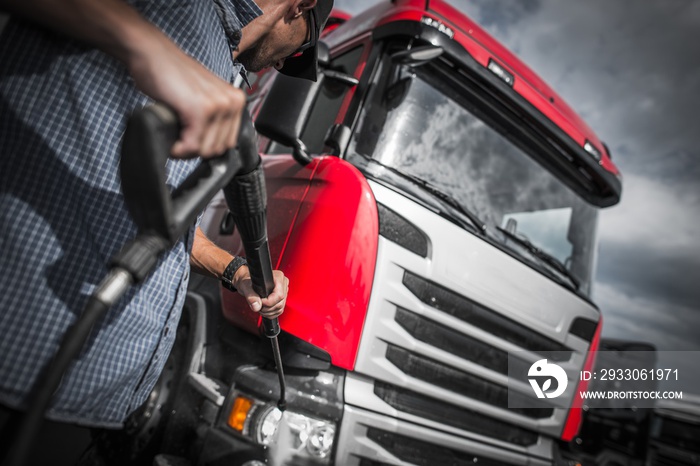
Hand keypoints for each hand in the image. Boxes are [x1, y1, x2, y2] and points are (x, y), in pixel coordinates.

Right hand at [126, 29, 244, 158]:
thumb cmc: (171, 75)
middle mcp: (232, 102)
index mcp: (235, 100)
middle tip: (179, 140)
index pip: (228, 143)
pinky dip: (179, 149)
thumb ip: (213, 119)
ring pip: (206, 150)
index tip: (190, 142)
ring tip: (175, 136)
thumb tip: (210, 149)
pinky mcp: (200, 110)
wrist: (151, 53)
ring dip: (186, 150)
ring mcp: (218, 105)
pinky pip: (192, 146)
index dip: (206, 147)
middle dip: (196, 150)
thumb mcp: (202, 97)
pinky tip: (172, 141)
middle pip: (218, 149)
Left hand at [233, 268, 288, 318]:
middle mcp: (283, 284)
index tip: (259, 302)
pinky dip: (270, 313)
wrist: (247, 283)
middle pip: (280, 303)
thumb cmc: (247, 281)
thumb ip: (251, 296)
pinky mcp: (281, 299)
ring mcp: (283, 292)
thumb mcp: (246, 287)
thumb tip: (257, 306)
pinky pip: (279, 311)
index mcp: (278, 277)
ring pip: (280, 308)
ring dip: (268, 312)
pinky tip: (264, 309)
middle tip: (258, 305)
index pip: (279, 295)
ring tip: (259, 307)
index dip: (269, 302)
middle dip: (267, 308)